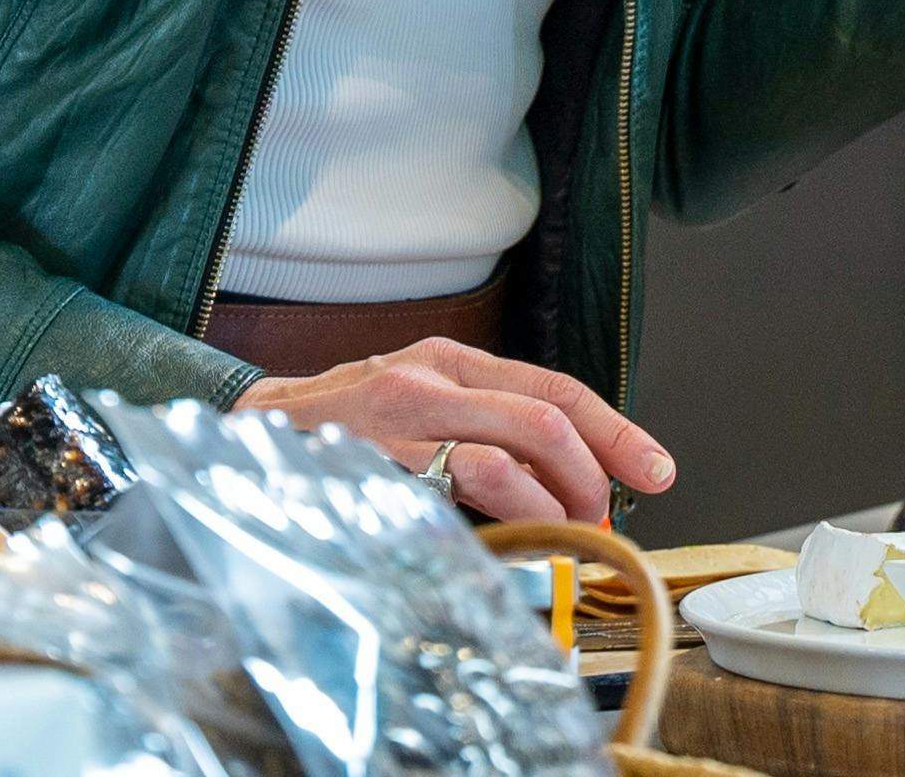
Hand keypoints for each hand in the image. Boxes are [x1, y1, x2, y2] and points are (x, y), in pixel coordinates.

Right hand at [233, 337, 675, 524]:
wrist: (247, 433)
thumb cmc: (345, 426)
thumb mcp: (420, 402)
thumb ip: (486, 424)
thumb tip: (568, 476)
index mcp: (451, 360)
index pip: (556, 389)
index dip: (616, 432)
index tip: (657, 471)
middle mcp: (429, 381)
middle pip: (543, 422)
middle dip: (589, 479)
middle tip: (599, 520)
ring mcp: (398, 424)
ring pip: (503, 462)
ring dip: (548, 510)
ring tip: (559, 536)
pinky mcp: (371, 468)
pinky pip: (449, 502)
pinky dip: (491, 528)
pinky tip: (502, 543)